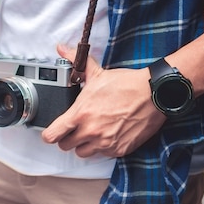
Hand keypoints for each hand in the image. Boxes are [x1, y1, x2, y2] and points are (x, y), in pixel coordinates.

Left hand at [41, 45, 165, 157]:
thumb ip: (76, 63)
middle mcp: (90, 131)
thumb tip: (61, 48)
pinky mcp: (119, 150)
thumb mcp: (97, 73)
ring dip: (84, 145)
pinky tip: (108, 134)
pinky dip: (103, 148)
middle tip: (75, 128)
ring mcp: (105, 143)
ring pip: (83, 153)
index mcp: (80, 114)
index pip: (52, 135)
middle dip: (68, 138)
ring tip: (91, 132)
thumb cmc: (126, 84)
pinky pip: (103, 155)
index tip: (53, 131)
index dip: (50, 134)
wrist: (153, 94)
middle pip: (65, 146)